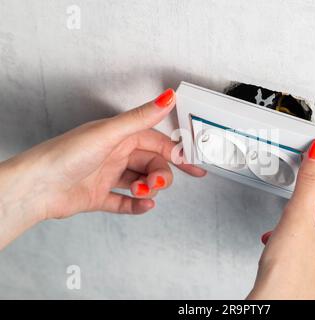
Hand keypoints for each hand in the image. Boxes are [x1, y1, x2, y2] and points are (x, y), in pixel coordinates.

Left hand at [0, 88, 205, 248]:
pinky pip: (125, 202)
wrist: (36, 188)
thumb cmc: (65, 155)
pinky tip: (144, 205)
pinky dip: (137, 205)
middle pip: (151, 164)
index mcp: (120, 137)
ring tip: (143, 192)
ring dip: (148, 189)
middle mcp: (115, 155)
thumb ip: (142, 118)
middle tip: (158, 182)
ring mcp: (107, 176)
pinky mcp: (99, 196)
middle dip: (161, 175)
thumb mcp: (110, 133)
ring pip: (141, 182)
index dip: (176, 152)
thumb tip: (167, 98)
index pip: (157, 142)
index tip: (191, 162)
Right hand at [248, 139, 314, 299]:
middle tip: (285, 235)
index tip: (294, 218)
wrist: (274, 305)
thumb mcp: (296, 217)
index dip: (307, 214)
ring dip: (296, 248)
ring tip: (280, 251)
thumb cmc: (287, 273)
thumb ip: (308, 183)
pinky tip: (281, 267)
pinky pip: (309, 272)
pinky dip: (295, 266)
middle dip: (300, 232)